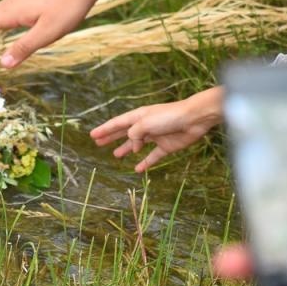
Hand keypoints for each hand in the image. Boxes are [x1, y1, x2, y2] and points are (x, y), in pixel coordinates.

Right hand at [90, 88, 222, 170]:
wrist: (194, 119)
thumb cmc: (170, 116)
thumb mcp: (146, 123)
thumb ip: (134, 134)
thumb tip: (132, 146)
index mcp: (139, 116)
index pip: (117, 123)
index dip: (105, 129)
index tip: (93, 135)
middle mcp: (146, 125)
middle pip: (125, 132)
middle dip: (111, 137)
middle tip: (98, 143)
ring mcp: (156, 136)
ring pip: (137, 144)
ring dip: (126, 148)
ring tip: (115, 155)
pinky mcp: (166, 146)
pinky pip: (153, 156)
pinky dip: (145, 162)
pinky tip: (138, 169)